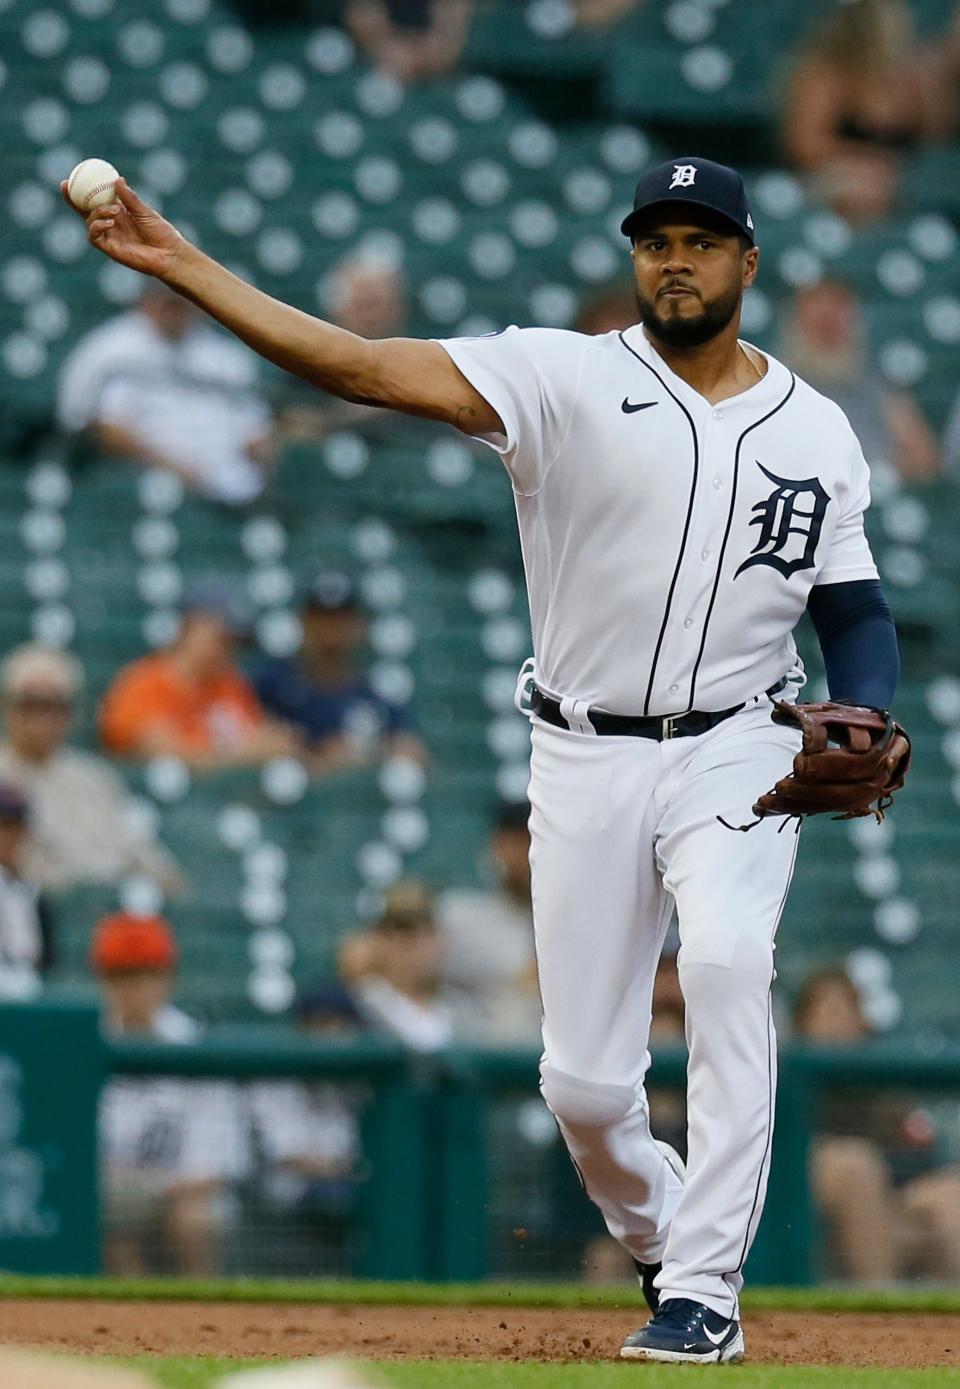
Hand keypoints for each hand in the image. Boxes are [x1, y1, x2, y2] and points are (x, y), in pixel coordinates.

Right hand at [59, 176, 184, 279]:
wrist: (169, 254)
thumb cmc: (160, 232)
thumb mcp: (144, 211)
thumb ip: (130, 198)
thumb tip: (118, 179)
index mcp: (118, 211)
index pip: (96, 198)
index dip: (83, 188)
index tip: (73, 175)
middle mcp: (110, 223)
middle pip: (85, 209)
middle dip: (72, 198)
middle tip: (67, 186)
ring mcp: (109, 236)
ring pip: (90, 221)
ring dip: (97, 212)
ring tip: (115, 211)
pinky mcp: (109, 249)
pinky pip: (94, 236)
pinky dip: (97, 226)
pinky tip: (109, 222)